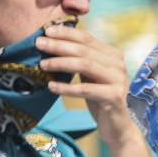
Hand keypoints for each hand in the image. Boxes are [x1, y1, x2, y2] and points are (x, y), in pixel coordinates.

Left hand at [38, 24, 141, 150]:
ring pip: (85, 65)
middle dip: (59, 45)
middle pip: (84, 50)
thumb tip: (52, 42)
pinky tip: (51, 86)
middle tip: (39, 44)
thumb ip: (80, 59)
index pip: (87, 38)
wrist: (117, 126)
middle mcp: (118, 65)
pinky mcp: (114, 97)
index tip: (46, 31)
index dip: (66, 33)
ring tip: (42, 64)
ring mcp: (118, 80)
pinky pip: (85, 89)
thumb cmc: (99, 98)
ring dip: (60, 63)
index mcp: (113, 55)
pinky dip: (66, 87)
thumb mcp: (90, 75)